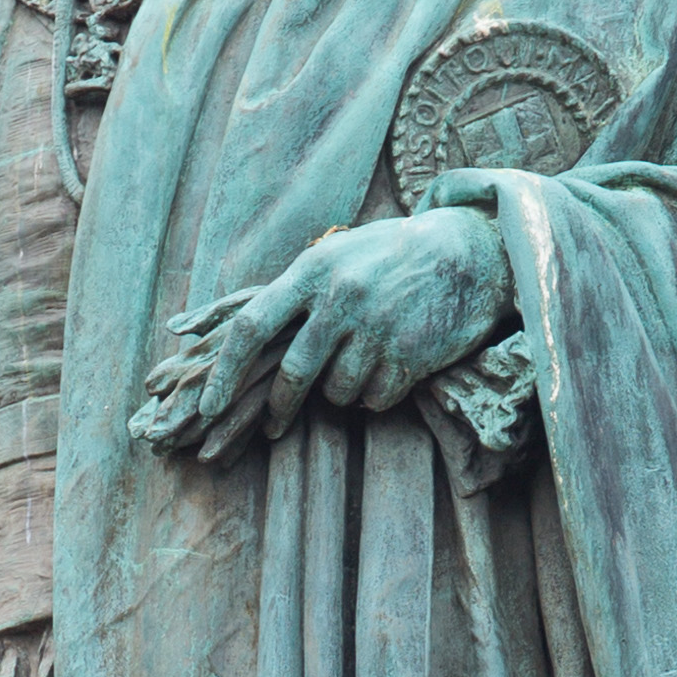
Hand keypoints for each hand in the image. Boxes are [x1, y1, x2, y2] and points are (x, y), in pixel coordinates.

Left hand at [132, 205, 515, 459]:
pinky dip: (376, 394)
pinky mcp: (410, 354)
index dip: (224, 373)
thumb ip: (293, 291)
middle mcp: (341, 298)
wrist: (468, 252)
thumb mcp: (337, 255)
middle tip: (274, 424)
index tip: (208, 407)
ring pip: (337, 392)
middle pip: (294, 374)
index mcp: (314, 271)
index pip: (252, 326)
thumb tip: (226, 329)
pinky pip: (375, 398)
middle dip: (281, 407)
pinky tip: (391, 368)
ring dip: (341, 392)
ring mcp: (377, 328)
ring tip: (360, 365)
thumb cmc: (389, 256)